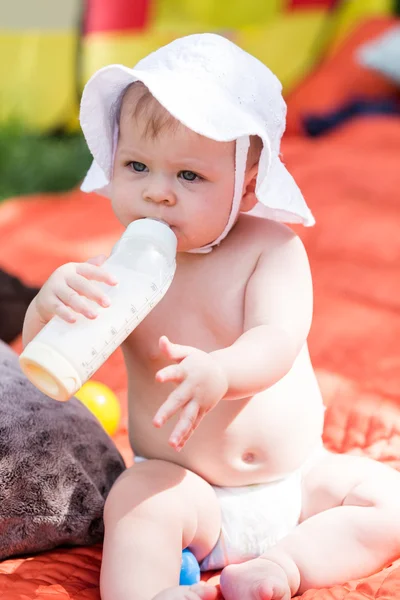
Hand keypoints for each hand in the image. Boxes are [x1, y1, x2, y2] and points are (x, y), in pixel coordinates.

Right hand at [35, 255, 117, 323]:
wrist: (44, 301)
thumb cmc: (67, 286)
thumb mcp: (77, 275)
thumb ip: (90, 267)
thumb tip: (105, 257)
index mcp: (74, 268)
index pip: (90, 270)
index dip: (102, 275)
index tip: (116, 282)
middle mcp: (63, 275)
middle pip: (81, 284)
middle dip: (95, 294)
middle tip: (108, 304)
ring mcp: (54, 288)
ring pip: (70, 297)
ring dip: (83, 307)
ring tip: (94, 316)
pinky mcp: (47, 300)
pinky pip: (58, 307)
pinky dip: (66, 314)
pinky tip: (74, 320)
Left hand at [153, 336, 227, 450]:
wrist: (225, 373)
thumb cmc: (200, 361)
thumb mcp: (188, 353)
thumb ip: (173, 349)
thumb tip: (161, 339)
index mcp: (187, 371)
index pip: (175, 371)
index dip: (167, 374)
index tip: (158, 377)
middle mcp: (193, 388)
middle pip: (179, 400)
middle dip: (167, 412)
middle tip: (155, 423)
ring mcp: (199, 401)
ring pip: (189, 417)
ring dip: (180, 431)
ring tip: (170, 444)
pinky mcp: (202, 410)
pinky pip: (193, 424)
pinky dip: (186, 435)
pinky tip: (176, 447)